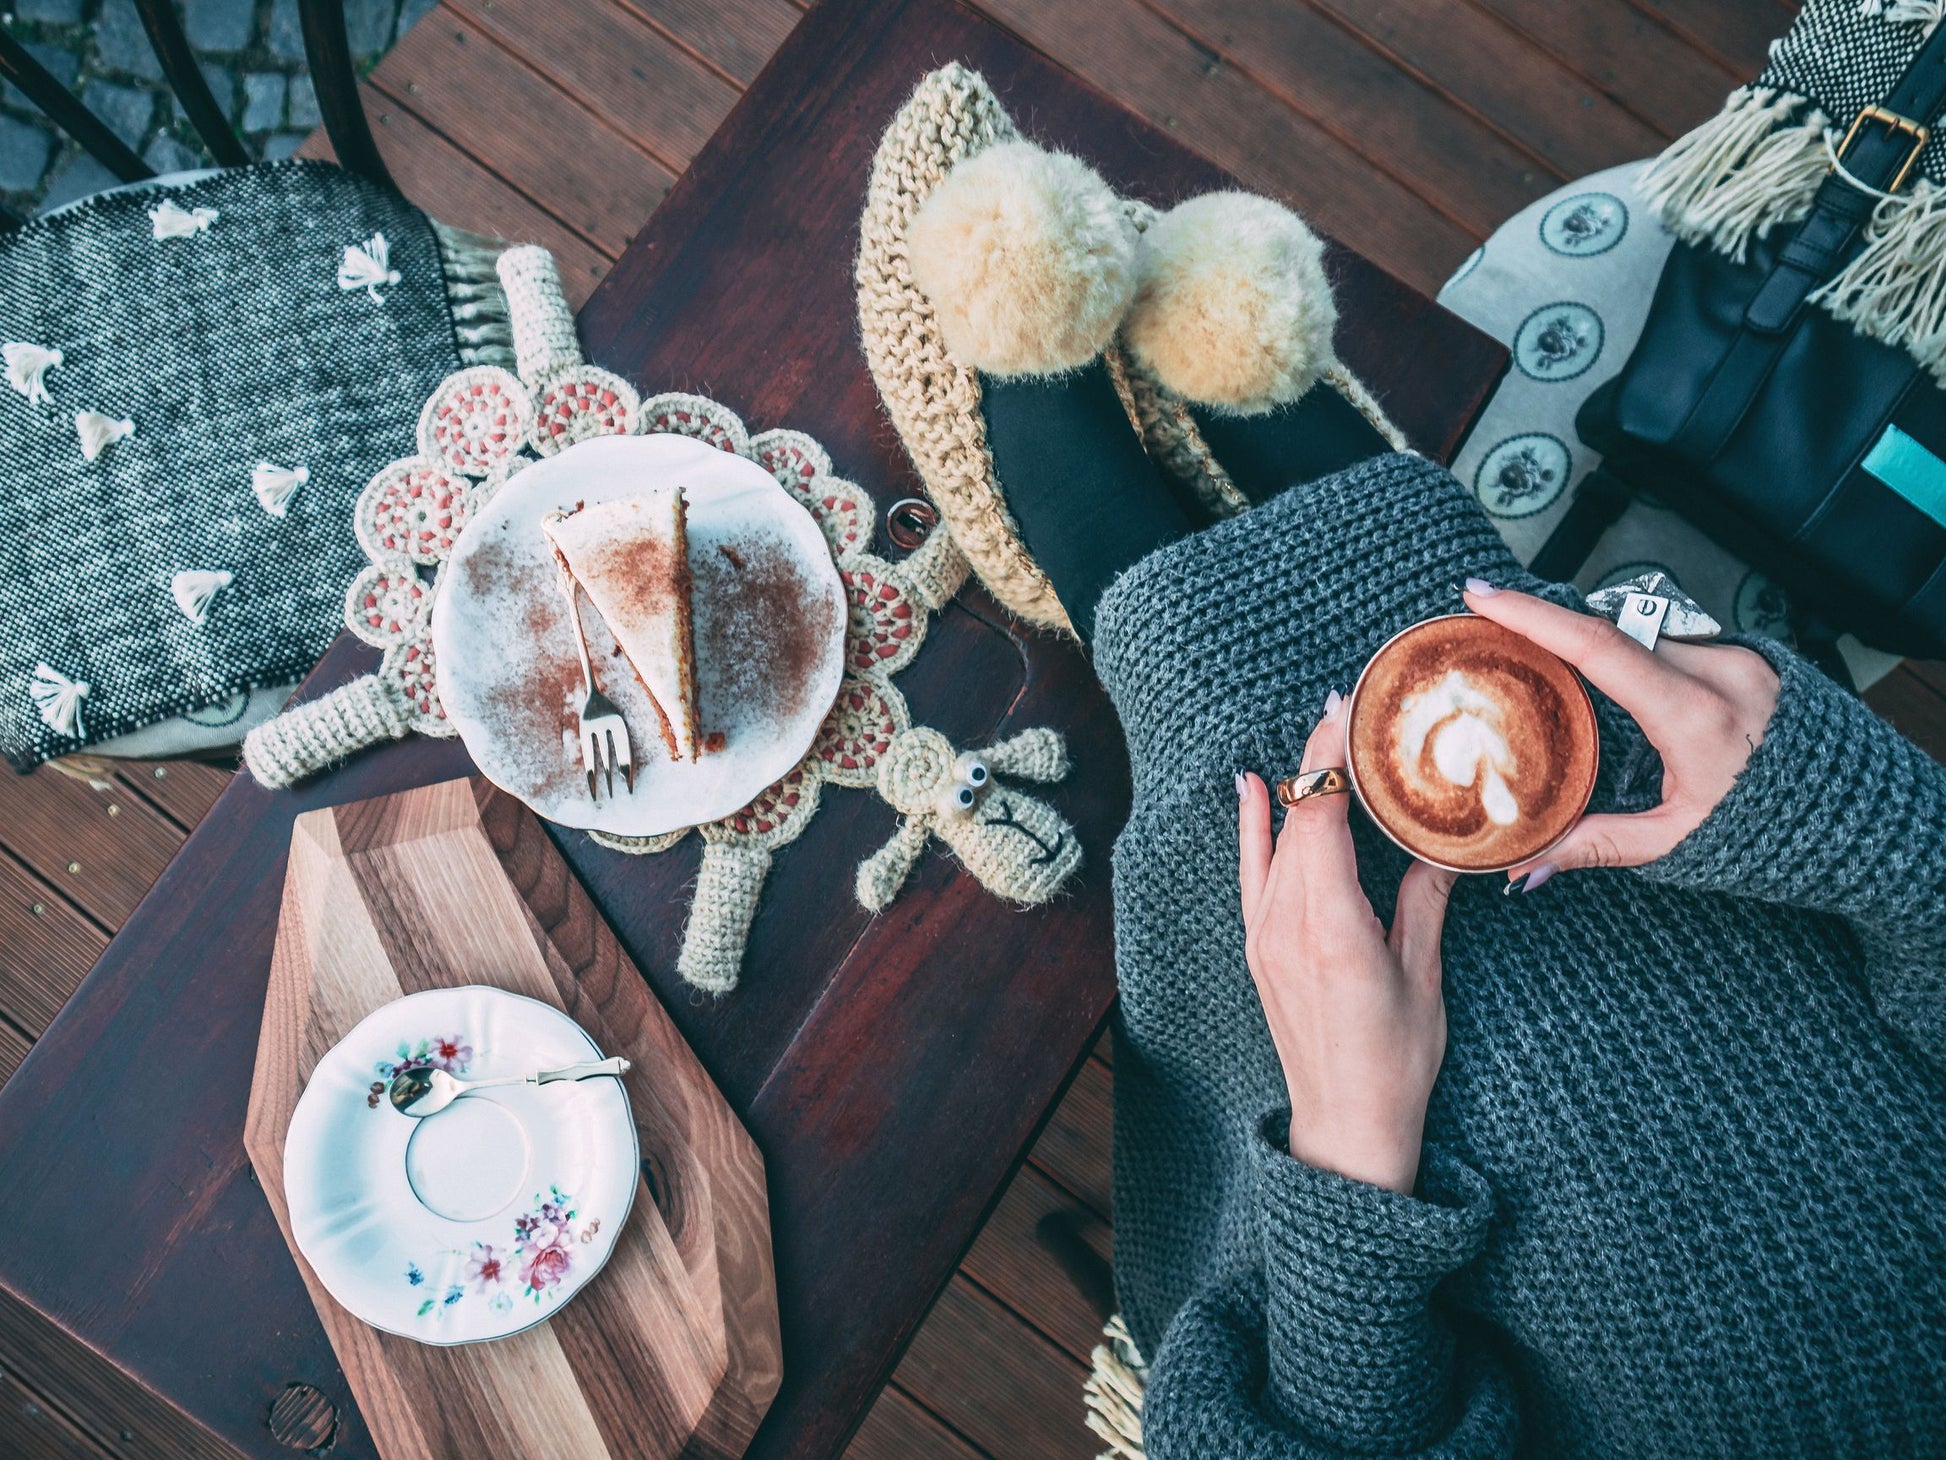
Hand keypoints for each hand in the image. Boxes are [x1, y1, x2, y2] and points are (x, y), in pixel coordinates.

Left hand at [1238, 693, 1457, 1194]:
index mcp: (1331, 928)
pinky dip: (1252, 826)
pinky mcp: (1258, 948)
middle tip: (1348, 707)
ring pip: (1276, 840)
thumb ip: (1423, 901)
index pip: (1321, 818)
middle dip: (1320, 759)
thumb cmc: (1396, 1065)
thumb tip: (1442, 842)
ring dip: (1298, 785)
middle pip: (1297, 819)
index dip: (1330, 759)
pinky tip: (1250, 785)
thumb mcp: (1423, 977)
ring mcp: (1264, 936)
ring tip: (1321, 733)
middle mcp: (1286, 925)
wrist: (1345, 1130)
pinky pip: (1252, 872)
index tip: (1348, 712)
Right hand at [1462, 581, 1779, 887]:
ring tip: (1540, 650)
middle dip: (1553, 628)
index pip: (1598, 646)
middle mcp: (1719, 671)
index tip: (1482, 593)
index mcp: (1695, 714)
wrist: (1862, 819)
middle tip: (1493, 621)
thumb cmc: (1776, 833)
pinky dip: (1635, 653)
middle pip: (1613, 632)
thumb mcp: (1678, 842)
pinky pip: (1675, 642)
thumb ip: (1594, 846)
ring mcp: (1740, 659)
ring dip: (1596, 643)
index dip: (1533, 616)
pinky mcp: (1751, 659)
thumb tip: (1522, 868)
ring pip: (1643, 633)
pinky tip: (1607, 671)